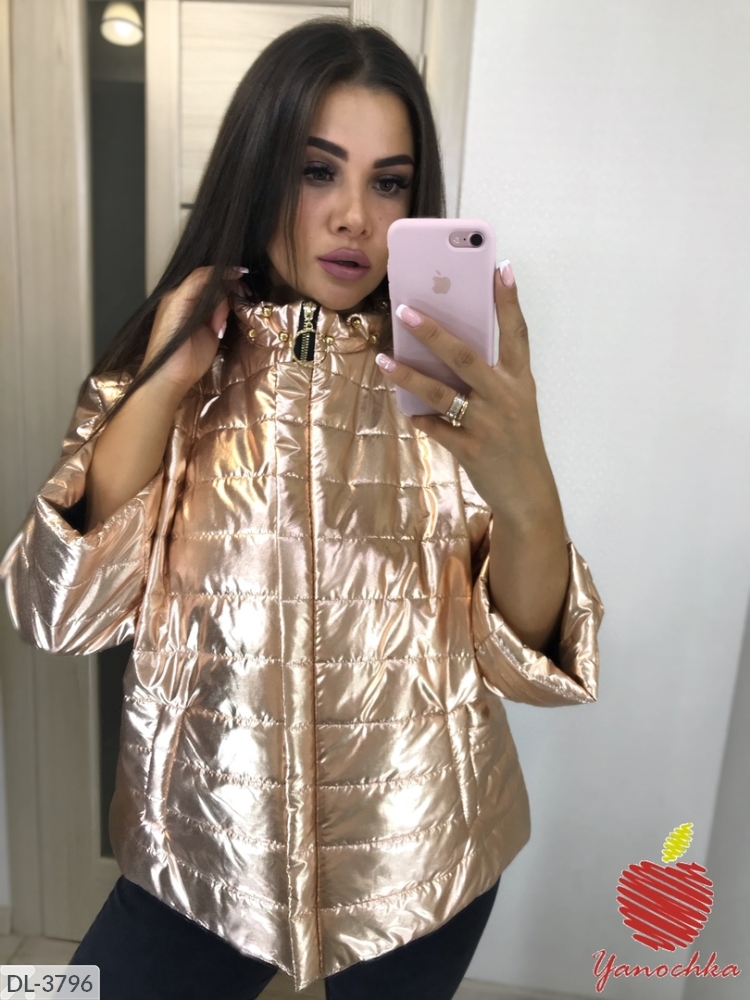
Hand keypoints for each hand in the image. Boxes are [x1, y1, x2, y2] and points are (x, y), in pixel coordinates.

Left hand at [141, 265, 246, 394]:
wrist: (172, 372)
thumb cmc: (170, 337)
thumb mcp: (180, 302)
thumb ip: (198, 282)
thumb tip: (221, 270)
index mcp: (180, 292)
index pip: (205, 274)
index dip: (222, 272)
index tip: (241, 273)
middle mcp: (192, 301)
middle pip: (217, 288)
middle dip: (223, 297)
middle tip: (228, 308)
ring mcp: (203, 316)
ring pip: (223, 301)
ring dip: (223, 312)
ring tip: (216, 330)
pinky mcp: (212, 331)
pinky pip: (225, 316)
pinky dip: (225, 320)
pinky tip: (219, 331)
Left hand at [375, 262, 561, 526]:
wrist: (528, 493)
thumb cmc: (517, 441)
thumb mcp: (516, 404)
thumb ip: (492, 377)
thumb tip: (449, 349)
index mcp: (520, 381)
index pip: (517, 334)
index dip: (509, 302)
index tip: (501, 267)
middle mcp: (505, 398)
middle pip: (466, 357)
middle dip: (433, 332)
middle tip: (406, 310)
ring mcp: (487, 424)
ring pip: (441, 393)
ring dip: (409, 375)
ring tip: (385, 360)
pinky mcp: (471, 449)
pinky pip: (435, 428)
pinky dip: (419, 418)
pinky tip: (405, 409)